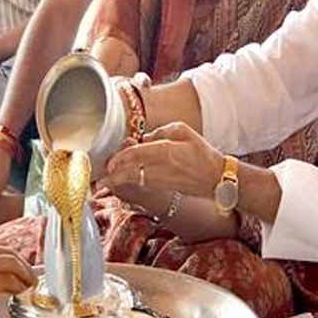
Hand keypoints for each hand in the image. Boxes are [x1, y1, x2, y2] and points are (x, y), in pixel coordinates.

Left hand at [101, 122, 223, 200]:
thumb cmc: (201, 152)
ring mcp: (160, 180)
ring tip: (104, 180)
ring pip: (132, 180)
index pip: (136, 154)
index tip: (109, 161)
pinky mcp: (162, 187)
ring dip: (118, 180)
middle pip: (129, 172)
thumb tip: (143, 137)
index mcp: (166, 151)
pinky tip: (121, 179)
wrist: (216, 178)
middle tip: (101, 174)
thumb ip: (160, 131)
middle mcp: (160, 167)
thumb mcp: (183, 131)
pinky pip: (140, 183)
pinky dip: (129, 181)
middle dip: (113, 175)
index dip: (119, 158)